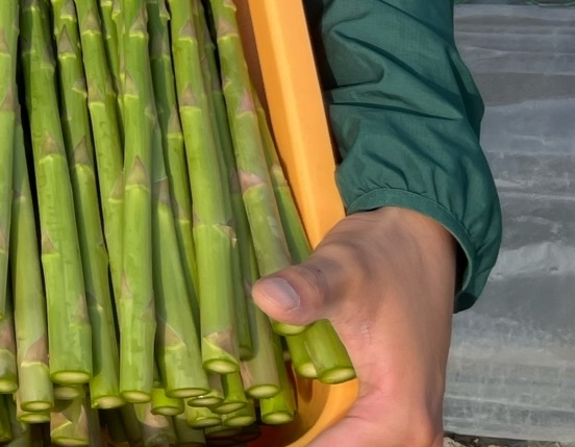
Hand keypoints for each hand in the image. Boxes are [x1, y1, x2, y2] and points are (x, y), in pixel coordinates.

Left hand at [252, 204, 456, 446]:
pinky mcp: (398, 410)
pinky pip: (364, 441)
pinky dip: (331, 439)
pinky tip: (294, 435)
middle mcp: (414, 432)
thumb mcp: (340, 271)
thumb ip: (307, 289)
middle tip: (244, 440)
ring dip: (315, 443)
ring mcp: (409, 424)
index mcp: (401, 412)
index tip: (246, 446)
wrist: (420, 238)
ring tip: (262, 438)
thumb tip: (265, 296)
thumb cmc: (381, 258)